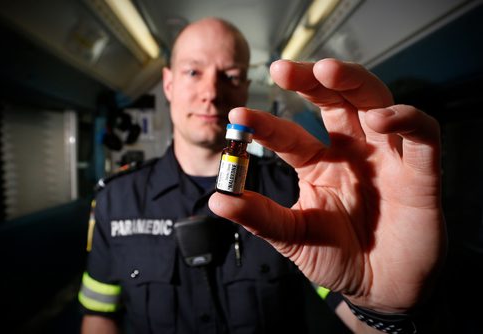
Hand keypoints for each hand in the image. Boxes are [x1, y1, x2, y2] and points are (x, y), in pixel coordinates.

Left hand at [209, 59, 446, 312]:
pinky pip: (423, 134)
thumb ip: (262, 217)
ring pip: (375, 102)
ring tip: (328, 71)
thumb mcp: (293, 238)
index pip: (291, 135)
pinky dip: (406, 119)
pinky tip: (380, 117)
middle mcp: (351, 152)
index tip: (238, 116)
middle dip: (312, 79)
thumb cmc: (337, 258)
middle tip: (283, 69)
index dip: (266, 124)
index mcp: (319, 164)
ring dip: (353, 82)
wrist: (381, 289)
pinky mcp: (421, 172)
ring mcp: (386, 158)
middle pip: (335, 100)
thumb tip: (218, 201)